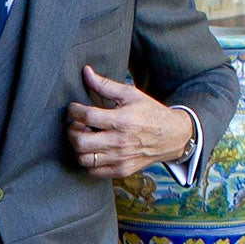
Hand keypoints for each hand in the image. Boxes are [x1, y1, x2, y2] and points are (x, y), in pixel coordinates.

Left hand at [67, 66, 193, 178]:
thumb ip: (105, 85)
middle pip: (81, 142)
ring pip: (83, 159)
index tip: (74, 108)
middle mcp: (119, 142)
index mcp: (122, 120)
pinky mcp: (121, 170)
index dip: (74, 111)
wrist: (172, 136)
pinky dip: (87, 162)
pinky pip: (93, 172)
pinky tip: (92, 150)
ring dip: (78, 147)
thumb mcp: (130, 94)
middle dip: (72, 131)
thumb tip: (86, 72)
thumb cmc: (150, 113)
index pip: (87, 116)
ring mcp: (120, 159)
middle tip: (76, 124)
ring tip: (84, 136)